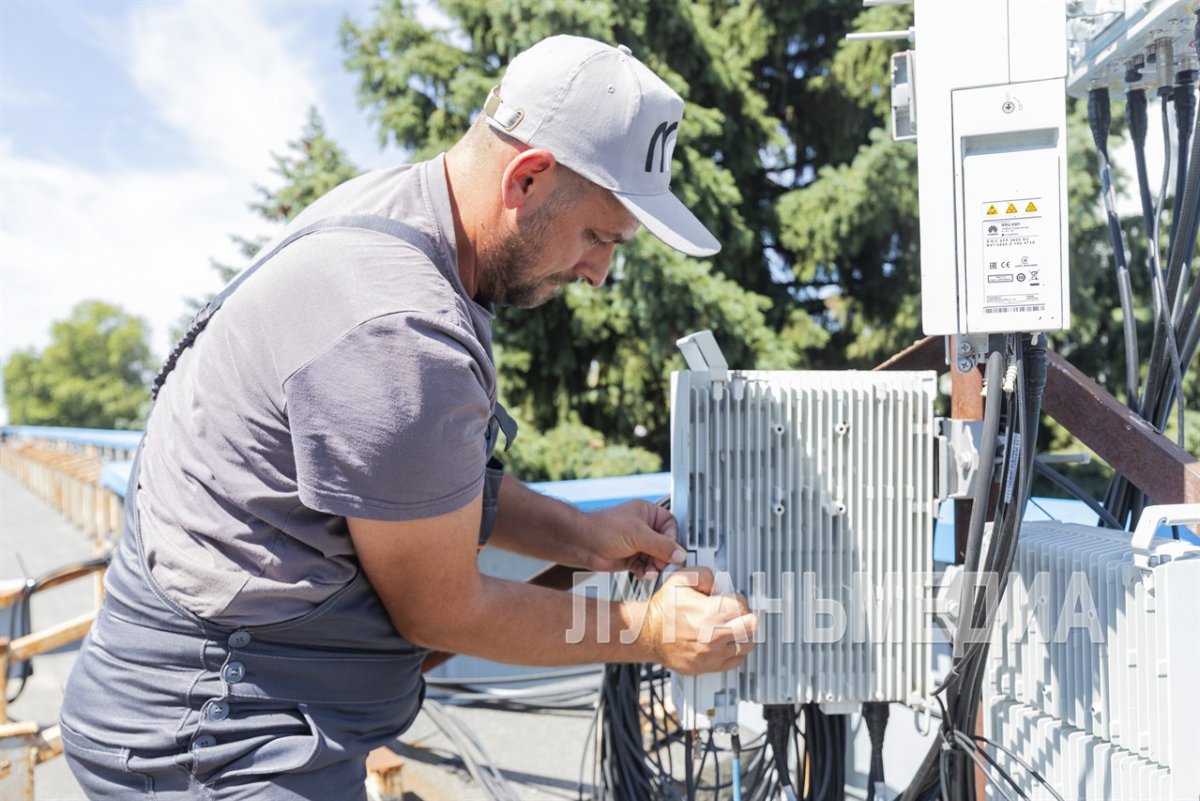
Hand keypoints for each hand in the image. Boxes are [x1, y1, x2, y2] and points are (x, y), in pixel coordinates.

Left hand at [585, 500, 684, 576]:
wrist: (582, 543)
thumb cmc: (603, 528)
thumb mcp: (638, 535)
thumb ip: (662, 545)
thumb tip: (680, 553)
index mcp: (647, 513)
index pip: (670, 526)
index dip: (672, 540)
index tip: (672, 552)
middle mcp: (643, 528)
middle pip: (664, 544)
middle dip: (663, 556)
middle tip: (660, 564)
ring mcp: (636, 543)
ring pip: (655, 557)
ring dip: (654, 566)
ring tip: (650, 570)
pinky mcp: (630, 558)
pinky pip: (645, 566)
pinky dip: (645, 571)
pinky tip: (641, 573)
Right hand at [640, 567, 756, 674]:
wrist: (646, 635)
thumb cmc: (662, 611)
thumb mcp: (679, 580)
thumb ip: (703, 574)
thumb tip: (718, 582)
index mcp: (709, 614)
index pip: (742, 605)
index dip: (738, 598)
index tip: (732, 598)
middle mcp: (714, 637)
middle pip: (751, 626)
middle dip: (746, 616)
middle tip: (738, 612)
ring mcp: (712, 655)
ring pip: (747, 645)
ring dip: (744, 634)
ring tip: (734, 626)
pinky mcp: (708, 667)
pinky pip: (736, 661)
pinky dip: (736, 650)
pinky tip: (727, 641)